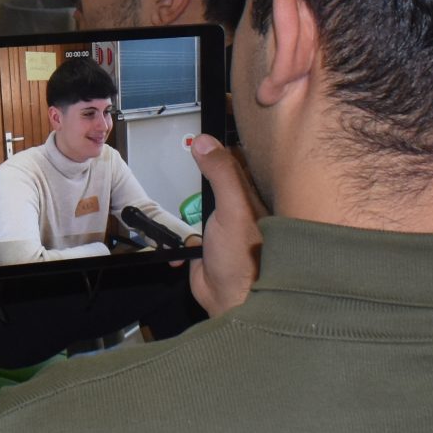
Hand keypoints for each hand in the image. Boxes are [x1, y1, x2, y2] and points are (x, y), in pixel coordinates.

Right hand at [185, 134, 264, 316]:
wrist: (232, 301)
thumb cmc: (244, 260)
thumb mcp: (232, 208)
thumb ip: (221, 173)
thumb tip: (205, 142)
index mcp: (254, 197)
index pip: (240, 161)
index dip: (225, 145)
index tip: (208, 131)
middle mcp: (240, 209)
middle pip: (218, 179)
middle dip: (203, 173)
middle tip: (188, 156)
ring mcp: (222, 228)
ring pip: (200, 206)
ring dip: (187, 210)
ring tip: (182, 206)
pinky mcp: (206, 246)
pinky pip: (186, 234)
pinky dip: (178, 240)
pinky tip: (181, 245)